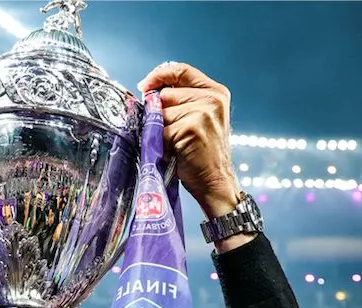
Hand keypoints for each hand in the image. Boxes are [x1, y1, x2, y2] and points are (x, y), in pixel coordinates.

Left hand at [137, 63, 240, 222]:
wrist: (216, 182)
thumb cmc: (203, 154)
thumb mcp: (200, 118)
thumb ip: (182, 101)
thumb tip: (148, 93)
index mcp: (216, 92)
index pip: (181, 70)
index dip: (159, 76)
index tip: (145, 87)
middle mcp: (213, 99)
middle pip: (166, 94)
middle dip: (161, 114)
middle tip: (173, 134)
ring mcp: (204, 112)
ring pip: (161, 113)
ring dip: (162, 131)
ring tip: (177, 145)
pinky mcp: (192, 127)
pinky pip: (162, 132)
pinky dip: (163, 145)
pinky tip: (176, 153)